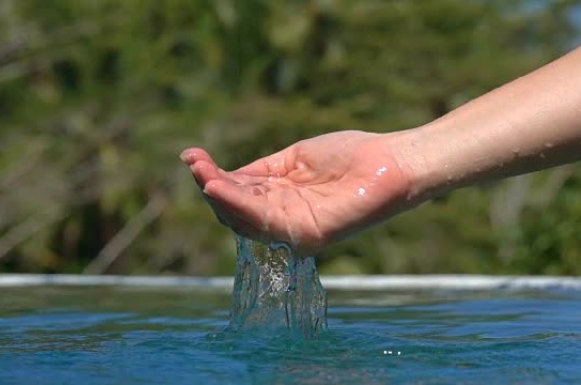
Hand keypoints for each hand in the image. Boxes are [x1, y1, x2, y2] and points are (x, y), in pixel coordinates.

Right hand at [181, 130, 411, 254]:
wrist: (389, 160)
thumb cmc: (350, 156)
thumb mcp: (295, 159)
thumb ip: (261, 171)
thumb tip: (223, 175)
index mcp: (281, 201)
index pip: (239, 195)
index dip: (215, 178)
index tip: (192, 156)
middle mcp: (284, 220)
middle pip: (236, 211)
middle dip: (211, 186)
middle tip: (193, 162)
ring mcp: (294, 230)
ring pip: (244, 219)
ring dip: (219, 196)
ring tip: (200, 173)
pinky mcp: (306, 234)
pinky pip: (264, 220)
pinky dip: (238, 203)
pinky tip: (217, 185)